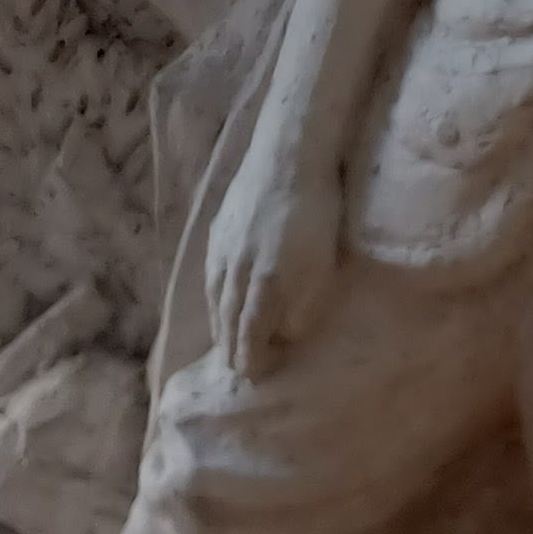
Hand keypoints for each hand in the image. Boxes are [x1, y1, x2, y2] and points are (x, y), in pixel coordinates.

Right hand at [206, 148, 342, 374]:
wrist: (287, 156)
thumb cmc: (316, 212)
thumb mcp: (321, 266)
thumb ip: (302, 306)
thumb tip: (284, 335)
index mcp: (262, 286)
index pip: (250, 335)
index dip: (251, 359)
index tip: (253, 377)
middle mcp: (234, 274)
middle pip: (227, 321)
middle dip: (231, 348)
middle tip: (233, 370)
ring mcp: (221, 250)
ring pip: (215, 299)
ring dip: (219, 325)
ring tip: (223, 340)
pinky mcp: (217, 229)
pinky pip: (211, 275)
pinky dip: (214, 295)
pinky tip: (218, 296)